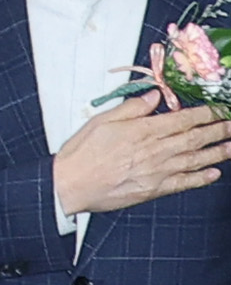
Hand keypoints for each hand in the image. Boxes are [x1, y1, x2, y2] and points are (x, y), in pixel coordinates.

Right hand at [51, 60, 230, 217]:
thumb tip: (154, 95)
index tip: (220, 109)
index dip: (206, 113)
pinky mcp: (154, 189)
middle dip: (219, 130)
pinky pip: (184, 183)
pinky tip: (214, 174)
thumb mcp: (101, 121)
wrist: (69, 185)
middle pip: (195, 138)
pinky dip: (201, 178)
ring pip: (195, 159)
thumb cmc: (81, 153)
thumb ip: (131, 108)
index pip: (183, 119)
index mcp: (143, 131)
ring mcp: (157, 171)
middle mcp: (155, 150)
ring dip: (218, 153)